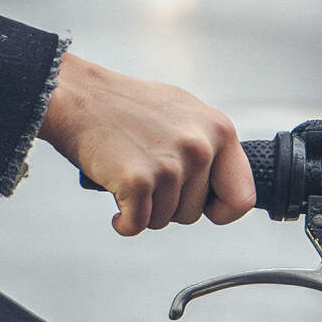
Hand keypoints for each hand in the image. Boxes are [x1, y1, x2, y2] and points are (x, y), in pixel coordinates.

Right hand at [42, 52, 253, 235]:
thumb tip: (223, 183)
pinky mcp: (137, 181)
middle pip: (194, 213)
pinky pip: (137, 226)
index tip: (202, 208)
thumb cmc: (126, 105)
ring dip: (144, 209)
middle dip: (168, 204)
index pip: (242, 197)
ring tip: (129, 175)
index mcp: (219, 130)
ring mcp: (169, 165)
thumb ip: (209, 145)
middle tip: (147, 175)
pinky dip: (124, 222)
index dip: (220, 210)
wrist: (79, 96)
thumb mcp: (184, 113)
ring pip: (165, 221)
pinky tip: (117, 203)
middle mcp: (199, 148)